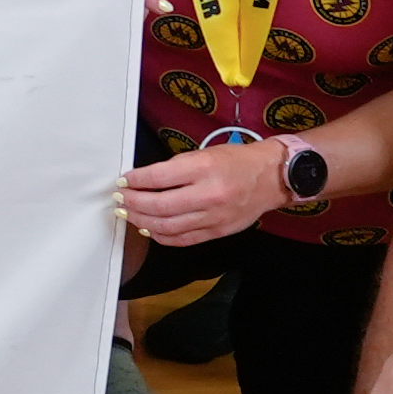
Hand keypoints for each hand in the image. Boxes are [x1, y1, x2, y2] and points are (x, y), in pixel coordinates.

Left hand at [119, 130, 306, 244]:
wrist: (272, 178)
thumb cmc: (237, 161)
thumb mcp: (204, 153)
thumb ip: (174, 167)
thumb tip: (143, 180)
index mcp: (203, 168)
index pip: (157, 177)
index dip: (134, 180)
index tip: (123, 181)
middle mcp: (208, 194)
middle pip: (159, 206)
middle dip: (133, 203)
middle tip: (120, 199)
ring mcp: (213, 217)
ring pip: (168, 227)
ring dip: (142, 222)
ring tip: (129, 215)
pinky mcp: (217, 232)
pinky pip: (183, 240)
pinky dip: (161, 236)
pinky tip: (150, 229)